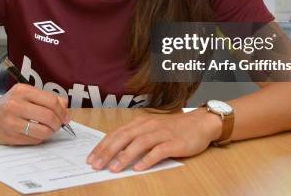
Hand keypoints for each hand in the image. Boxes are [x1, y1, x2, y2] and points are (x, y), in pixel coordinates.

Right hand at [0, 83, 69, 144]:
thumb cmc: (8, 104)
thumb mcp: (25, 94)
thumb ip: (45, 98)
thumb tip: (65, 106)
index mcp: (22, 90)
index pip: (51, 101)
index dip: (62, 111)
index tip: (65, 116)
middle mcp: (16, 104)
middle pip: (48, 116)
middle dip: (58, 123)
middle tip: (59, 125)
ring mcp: (11, 121)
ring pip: (42, 131)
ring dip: (50, 132)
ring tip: (48, 130)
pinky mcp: (10, 136)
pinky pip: (33, 140)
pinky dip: (39, 138)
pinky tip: (36, 134)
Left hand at [86, 108, 221, 171]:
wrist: (200, 123)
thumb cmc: (173, 128)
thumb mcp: (150, 129)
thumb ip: (134, 137)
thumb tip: (114, 152)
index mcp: (139, 123)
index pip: (116, 134)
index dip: (102, 146)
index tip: (91, 158)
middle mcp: (148, 126)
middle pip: (124, 138)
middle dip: (108, 152)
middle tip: (96, 165)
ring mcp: (161, 134)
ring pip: (139, 143)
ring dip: (125, 156)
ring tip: (114, 168)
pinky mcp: (174, 143)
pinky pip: (159, 151)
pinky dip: (148, 159)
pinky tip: (139, 168)